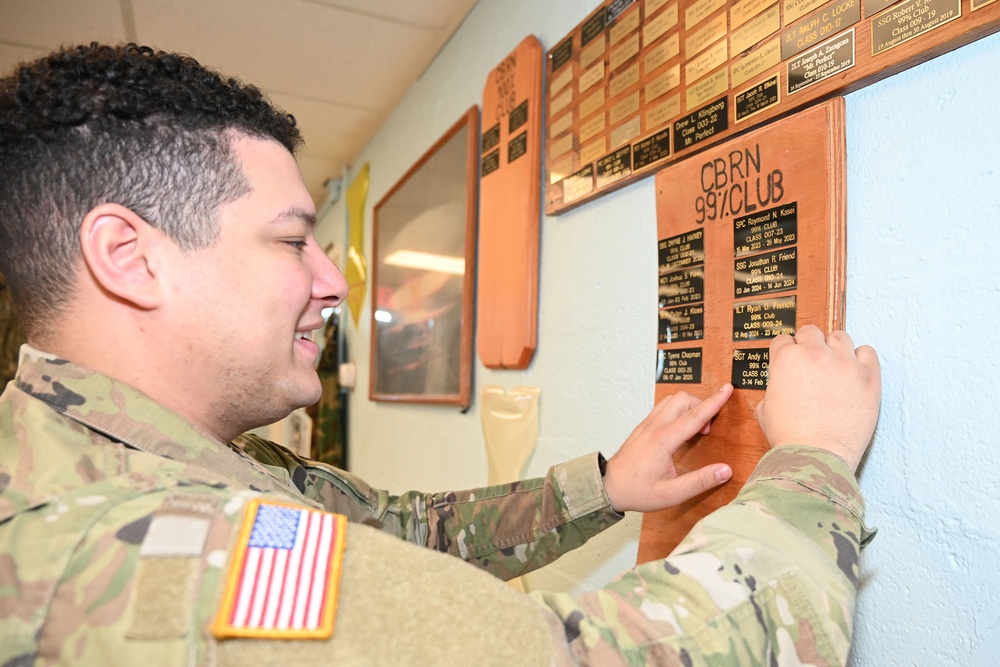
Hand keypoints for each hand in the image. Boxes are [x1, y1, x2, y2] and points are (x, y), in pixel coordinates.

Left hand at [602, 385, 733, 512]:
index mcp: (663, 441)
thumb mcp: (672, 494)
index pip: (694, 416)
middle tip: (707, 431)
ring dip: (689, 406)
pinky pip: (663, 407)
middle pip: (683, 399)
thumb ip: (700, 481)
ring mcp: (646, 424)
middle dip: (702, 405)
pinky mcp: (643, 426)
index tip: (728, 389)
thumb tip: (726, 471)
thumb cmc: (638, 492)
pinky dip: (678, 410)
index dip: (714, 402)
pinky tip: (681, 430)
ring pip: (672, 400)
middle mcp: (654, 427)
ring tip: (697, 430)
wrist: (609, 487)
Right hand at [755, 325, 880, 472]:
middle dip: (808, 346)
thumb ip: (773, 389)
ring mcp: (844, 363)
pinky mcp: (868, 376)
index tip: (791, 362)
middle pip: (810, 332)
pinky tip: (854, 372)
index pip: (784, 340)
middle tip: (811, 364)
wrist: (816, 456)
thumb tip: (780, 388)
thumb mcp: (766, 409)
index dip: (785, 353)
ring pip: (840, 336)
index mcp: (786, 359)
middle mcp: (815, 354)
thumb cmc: (789, 437)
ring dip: (834, 348)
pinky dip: (861, 359)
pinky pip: (868, 351)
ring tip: (835, 366)